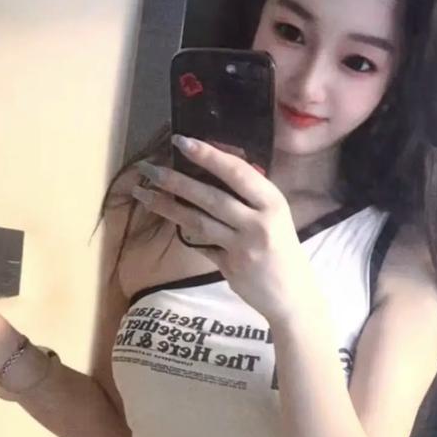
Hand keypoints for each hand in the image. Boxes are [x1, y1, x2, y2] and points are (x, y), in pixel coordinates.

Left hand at [132, 137, 315, 323]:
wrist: (293, 295)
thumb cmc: (282, 249)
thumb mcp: (275, 216)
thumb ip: (250, 197)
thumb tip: (213, 168)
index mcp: (272, 202)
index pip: (236, 171)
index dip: (208, 155)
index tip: (181, 141)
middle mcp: (259, 222)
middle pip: (210, 197)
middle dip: (175, 181)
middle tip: (148, 169)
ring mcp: (243, 247)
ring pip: (198, 221)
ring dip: (167, 206)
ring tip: (143, 194)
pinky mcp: (230, 267)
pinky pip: (201, 245)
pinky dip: (184, 233)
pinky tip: (167, 220)